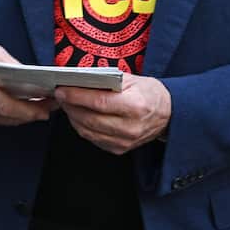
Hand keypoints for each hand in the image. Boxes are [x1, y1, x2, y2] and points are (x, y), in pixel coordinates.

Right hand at [0, 40, 57, 125]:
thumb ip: (13, 66)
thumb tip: (34, 78)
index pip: (5, 105)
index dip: (28, 110)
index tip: (46, 108)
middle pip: (9, 116)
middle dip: (34, 113)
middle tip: (55, 104)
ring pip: (7, 120)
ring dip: (27, 115)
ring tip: (47, 105)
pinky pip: (0, 118)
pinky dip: (16, 114)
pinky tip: (29, 106)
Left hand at [56, 74, 171, 154]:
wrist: (168, 115)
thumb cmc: (149, 93)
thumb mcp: (133, 79)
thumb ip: (108, 80)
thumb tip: (80, 80)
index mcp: (136, 106)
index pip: (100, 102)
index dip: (78, 96)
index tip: (62, 90)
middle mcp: (131, 127)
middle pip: (91, 118)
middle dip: (71, 106)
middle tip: (61, 95)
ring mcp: (125, 141)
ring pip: (88, 131)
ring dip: (73, 118)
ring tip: (67, 105)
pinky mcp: (120, 149)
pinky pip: (94, 139)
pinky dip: (83, 127)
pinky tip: (79, 116)